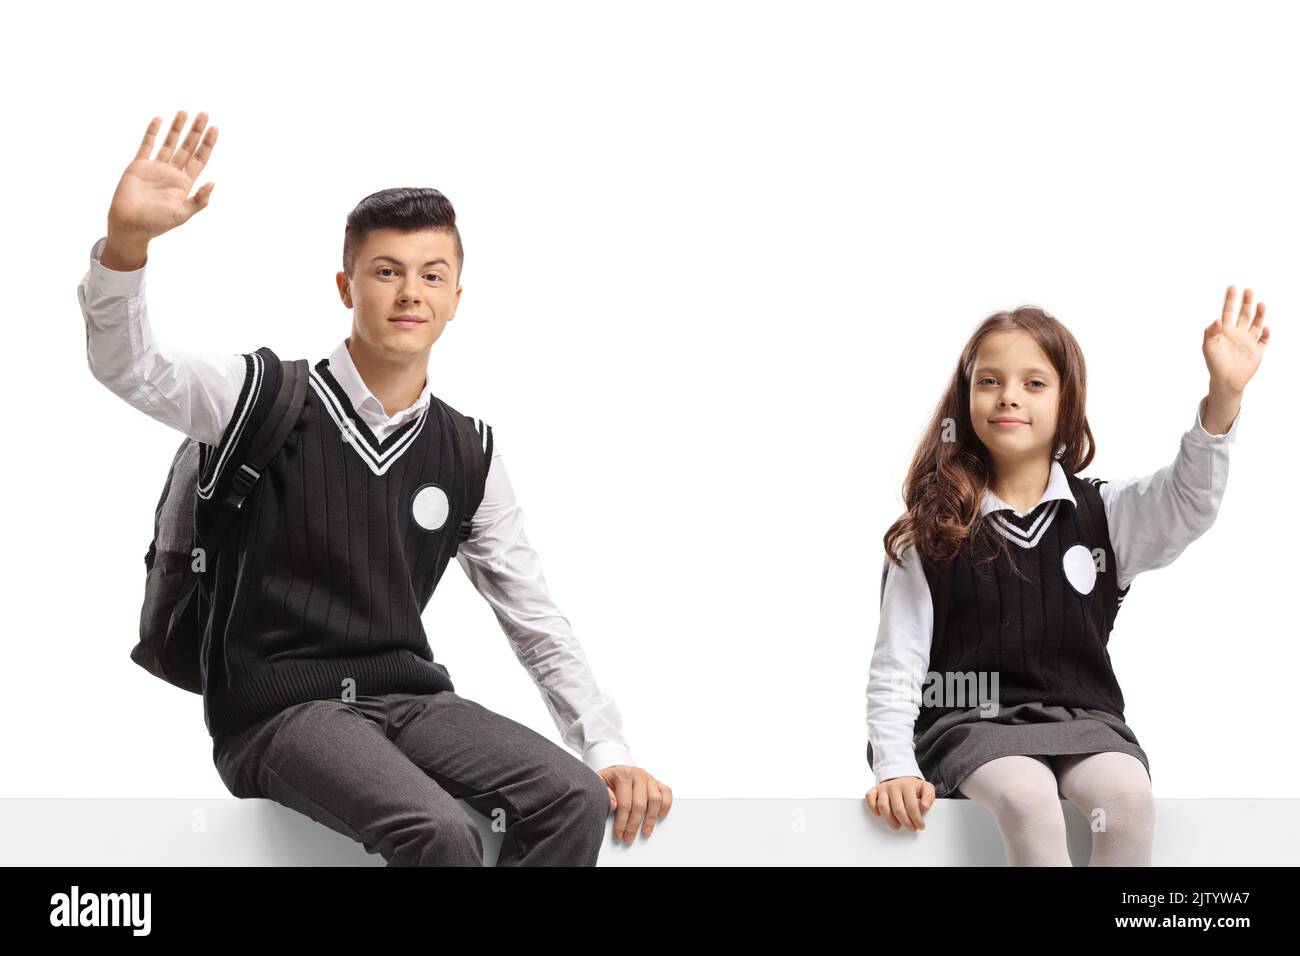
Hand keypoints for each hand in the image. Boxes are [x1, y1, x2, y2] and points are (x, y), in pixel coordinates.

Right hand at [106, 111, 219, 250]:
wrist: (129, 225)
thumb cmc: (156, 223)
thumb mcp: (182, 214)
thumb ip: (199, 200)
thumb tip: (213, 182)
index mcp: (184, 184)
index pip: (200, 159)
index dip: (207, 144)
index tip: (215, 128)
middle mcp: (172, 173)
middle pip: (187, 147)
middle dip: (196, 131)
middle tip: (204, 114)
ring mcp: (155, 168)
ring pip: (169, 143)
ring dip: (177, 128)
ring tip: (185, 112)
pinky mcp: (138, 165)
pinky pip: (146, 145)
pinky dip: (152, 133)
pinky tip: (159, 120)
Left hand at [596, 764, 671, 843]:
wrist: (615, 771)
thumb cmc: (607, 781)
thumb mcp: (597, 784)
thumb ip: (602, 793)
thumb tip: (612, 805)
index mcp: (623, 774)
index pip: (624, 803)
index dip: (621, 822)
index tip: (618, 835)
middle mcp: (638, 774)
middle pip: (640, 805)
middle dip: (634, 825)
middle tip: (628, 838)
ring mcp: (649, 778)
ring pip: (655, 800)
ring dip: (650, 819)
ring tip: (645, 831)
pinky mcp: (657, 782)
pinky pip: (666, 793)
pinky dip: (665, 805)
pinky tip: (659, 816)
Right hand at [865, 776, 934, 831]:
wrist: (900, 775)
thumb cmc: (913, 787)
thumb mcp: (925, 787)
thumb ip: (929, 796)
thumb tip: (924, 807)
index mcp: (907, 785)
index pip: (912, 806)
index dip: (917, 819)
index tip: (920, 826)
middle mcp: (894, 786)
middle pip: (898, 809)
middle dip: (906, 822)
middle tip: (911, 828)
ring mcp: (883, 788)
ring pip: (883, 807)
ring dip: (890, 820)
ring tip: (897, 826)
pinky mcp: (874, 790)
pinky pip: (869, 798)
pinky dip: (873, 807)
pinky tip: (879, 814)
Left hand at [1203, 285, 1269, 396]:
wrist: (1225, 381)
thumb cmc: (1214, 364)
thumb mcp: (1208, 347)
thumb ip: (1210, 332)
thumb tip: (1217, 319)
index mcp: (1225, 331)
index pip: (1228, 312)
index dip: (1230, 300)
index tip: (1232, 287)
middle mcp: (1237, 334)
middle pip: (1243, 314)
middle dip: (1246, 302)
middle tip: (1248, 290)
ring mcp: (1248, 342)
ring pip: (1255, 324)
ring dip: (1259, 314)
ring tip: (1260, 303)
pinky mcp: (1257, 351)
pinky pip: (1263, 340)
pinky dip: (1266, 334)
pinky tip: (1266, 327)